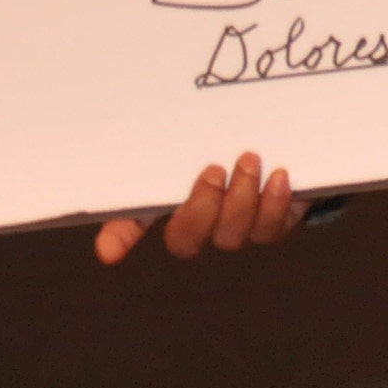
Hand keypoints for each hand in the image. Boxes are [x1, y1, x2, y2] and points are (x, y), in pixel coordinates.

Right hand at [94, 152, 301, 263]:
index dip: (118, 238)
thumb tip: (128, 159)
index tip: (108, 250)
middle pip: (186, 240)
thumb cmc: (223, 139)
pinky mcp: (272, 225)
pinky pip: (271, 230)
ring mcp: (234, 230)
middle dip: (201, 209)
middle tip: (216, 170)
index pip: (128, 225)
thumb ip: (162, 145)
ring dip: (242, 200)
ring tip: (249, 160)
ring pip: (231, 237)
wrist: (277, 136)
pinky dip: (275, 204)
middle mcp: (196, 224)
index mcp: (166, 200)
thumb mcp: (191, 140)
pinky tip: (279, 177)